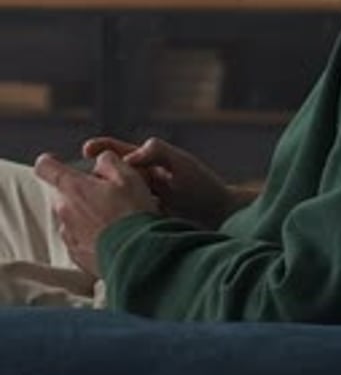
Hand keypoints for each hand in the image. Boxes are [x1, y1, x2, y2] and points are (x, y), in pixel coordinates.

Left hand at [34, 150, 158, 275]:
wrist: (137, 256)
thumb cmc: (132, 215)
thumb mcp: (128, 175)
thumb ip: (108, 160)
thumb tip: (101, 160)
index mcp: (74, 187)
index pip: (46, 167)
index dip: (50, 161)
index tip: (55, 161)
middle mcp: (65, 210)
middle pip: (63, 193)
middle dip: (80, 190)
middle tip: (106, 193)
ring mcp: (69, 234)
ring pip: (71, 216)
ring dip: (86, 213)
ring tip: (113, 218)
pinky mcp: (76, 254)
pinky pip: (78, 237)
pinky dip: (90, 234)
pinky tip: (111, 235)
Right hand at [83, 135, 237, 228]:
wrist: (222, 220)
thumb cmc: (204, 187)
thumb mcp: (181, 163)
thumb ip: (158, 152)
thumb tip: (130, 156)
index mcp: (148, 163)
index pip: (117, 152)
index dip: (100, 148)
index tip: (87, 149)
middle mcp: (140, 182)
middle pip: (110, 176)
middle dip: (95, 178)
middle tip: (85, 183)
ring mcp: (140, 204)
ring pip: (113, 198)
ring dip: (102, 201)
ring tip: (90, 206)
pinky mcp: (142, 224)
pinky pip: (122, 218)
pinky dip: (112, 220)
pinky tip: (103, 226)